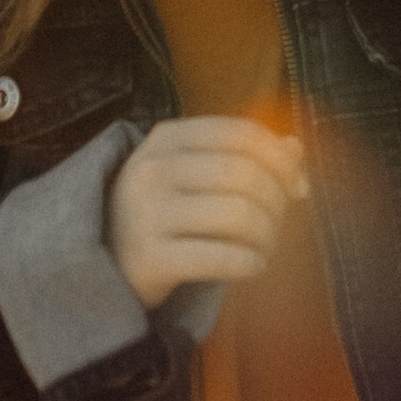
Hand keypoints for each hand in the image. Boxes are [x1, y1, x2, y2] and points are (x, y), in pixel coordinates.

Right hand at [107, 116, 306, 309]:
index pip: (241, 134)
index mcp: (167, 138)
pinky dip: (251, 264)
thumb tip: (296, 148)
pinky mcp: (150, 259)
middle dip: (277, 202)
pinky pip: (222, 258)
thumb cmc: (160, 211)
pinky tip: (253, 266)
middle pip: (245, 174)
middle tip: (277, 224)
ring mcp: (148, 214)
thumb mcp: (191, 171)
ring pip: (239, 216)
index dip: (281, 159)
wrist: (103, 262)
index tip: (297, 186)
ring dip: (268, 236)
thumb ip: (242, 154)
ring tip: (265, 247)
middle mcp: (153, 169)